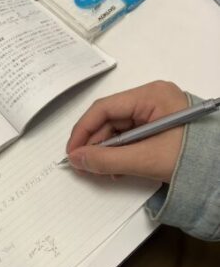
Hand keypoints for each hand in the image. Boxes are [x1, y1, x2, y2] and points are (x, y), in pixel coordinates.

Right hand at [66, 81, 187, 182]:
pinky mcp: (159, 129)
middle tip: (84, 166)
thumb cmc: (194, 159)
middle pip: (110, 119)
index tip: (72, 152)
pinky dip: (120, 154)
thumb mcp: (147, 159)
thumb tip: (76, 159)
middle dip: (95, 144)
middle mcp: (152, 99)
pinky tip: (117, 169)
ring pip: (118, 130)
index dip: (83, 130)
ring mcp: (156, 114)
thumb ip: (107, 159)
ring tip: (103, 171)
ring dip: (107, 152)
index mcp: (151, 95)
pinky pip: (130, 138)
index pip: (105, 107)